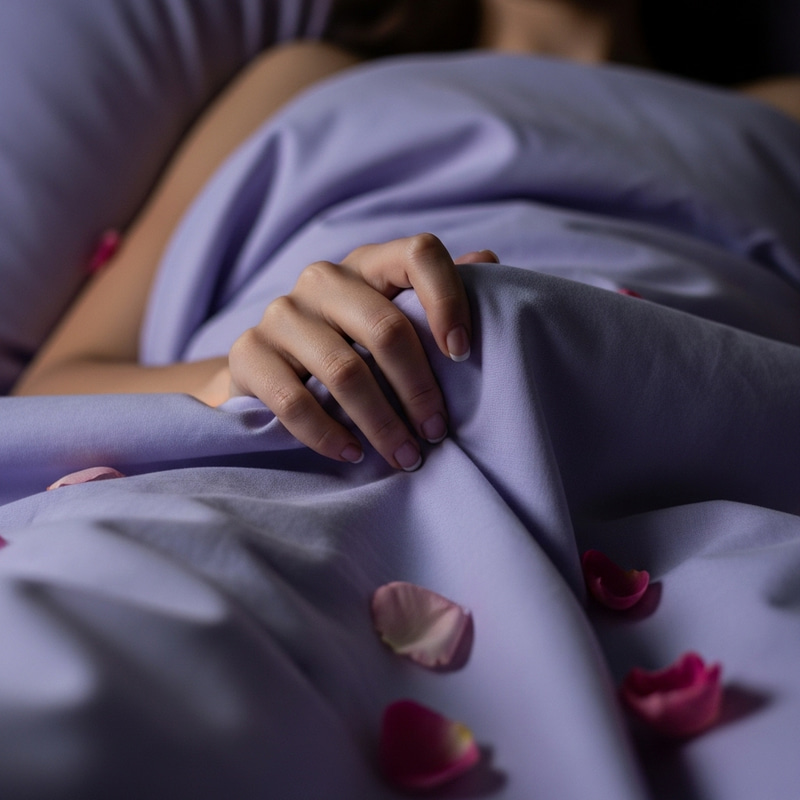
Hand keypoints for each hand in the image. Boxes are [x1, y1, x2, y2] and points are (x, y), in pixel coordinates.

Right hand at [227, 234, 497, 469]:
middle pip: (385, 328)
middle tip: (437, 433)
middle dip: (419, 390)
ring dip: (382, 424)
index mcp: (370, 264)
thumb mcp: (395, 315)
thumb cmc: (352, 346)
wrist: (271, 371)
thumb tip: (489, 262)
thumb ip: (437, 293)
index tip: (464, 354)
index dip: (448, 299)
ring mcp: (282, 313)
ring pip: (344, 371)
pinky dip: (329, 435)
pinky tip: (354, 454)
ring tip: (406, 457)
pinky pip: (294, 401)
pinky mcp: (249, 352)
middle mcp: (324, 279)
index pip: (419, 253)